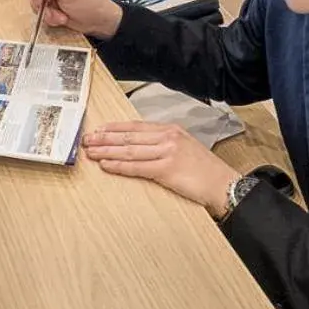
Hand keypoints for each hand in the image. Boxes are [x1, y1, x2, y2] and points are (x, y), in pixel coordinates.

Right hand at [25, 0, 123, 39]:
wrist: (98, 21)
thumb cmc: (89, 3)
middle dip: (41, 2)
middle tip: (52, 7)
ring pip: (35, 2)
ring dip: (47, 12)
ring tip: (61, 16)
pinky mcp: (51, 4)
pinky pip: (41, 11)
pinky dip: (50, 17)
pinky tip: (61, 18)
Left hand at [81, 121, 241, 214]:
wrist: (222, 183)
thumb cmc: (204, 169)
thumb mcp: (184, 146)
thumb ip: (163, 143)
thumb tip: (139, 145)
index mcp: (170, 129)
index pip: (136, 126)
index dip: (114, 128)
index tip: (98, 129)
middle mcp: (167, 137)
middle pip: (129, 136)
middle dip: (105, 138)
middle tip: (87, 140)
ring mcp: (167, 152)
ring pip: (129, 149)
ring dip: (107, 151)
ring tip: (91, 152)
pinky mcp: (166, 169)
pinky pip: (137, 167)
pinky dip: (119, 165)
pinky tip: (107, 165)